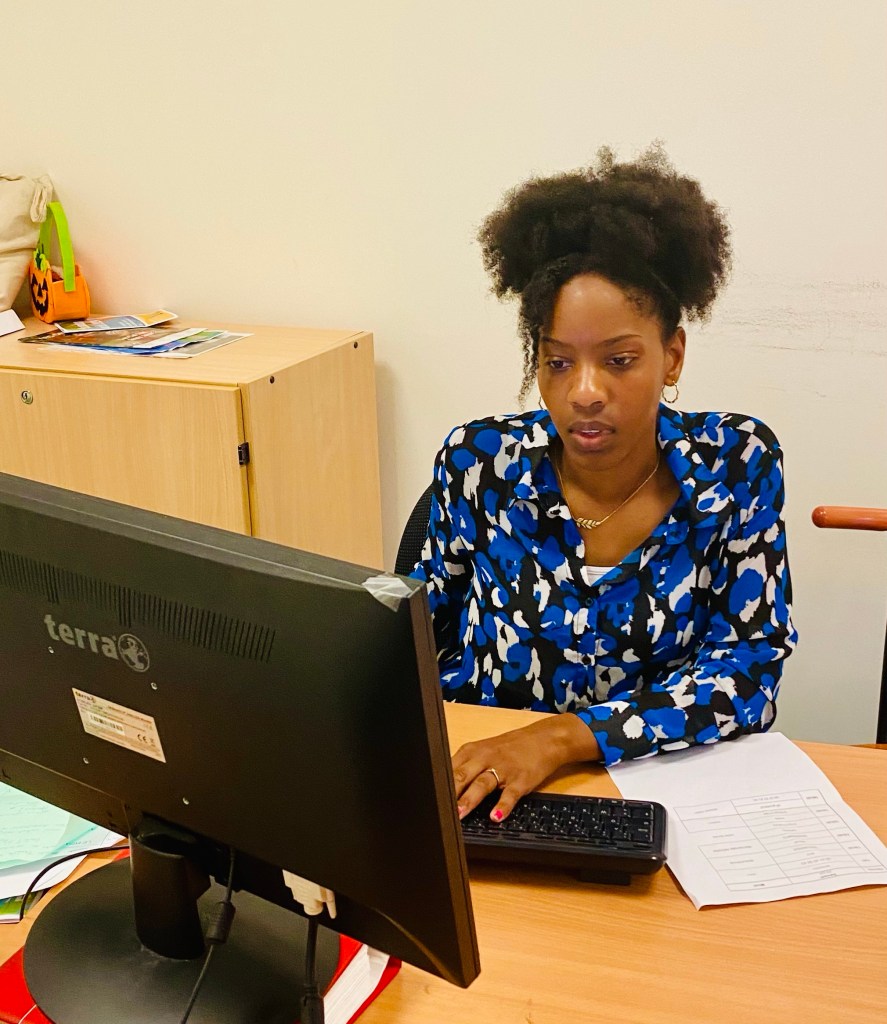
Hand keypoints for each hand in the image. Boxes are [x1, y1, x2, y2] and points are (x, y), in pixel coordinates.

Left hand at [452, 713, 600, 821]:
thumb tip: (444, 787)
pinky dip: (502, 806)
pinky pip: (510, 795)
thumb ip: (465, 766)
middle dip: (450, 793)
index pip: (450, 768)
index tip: (430, 799)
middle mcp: (486, 758)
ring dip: (470, 799)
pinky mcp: (521, 780)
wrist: (544, 739)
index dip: (439, 784)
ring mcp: (504, 769)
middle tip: (440, 809)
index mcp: (473, 751)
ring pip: (483, 784)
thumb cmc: (511, 747)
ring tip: (460, 814)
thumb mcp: (484, 750)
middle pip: (463, 775)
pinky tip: (495, 817)